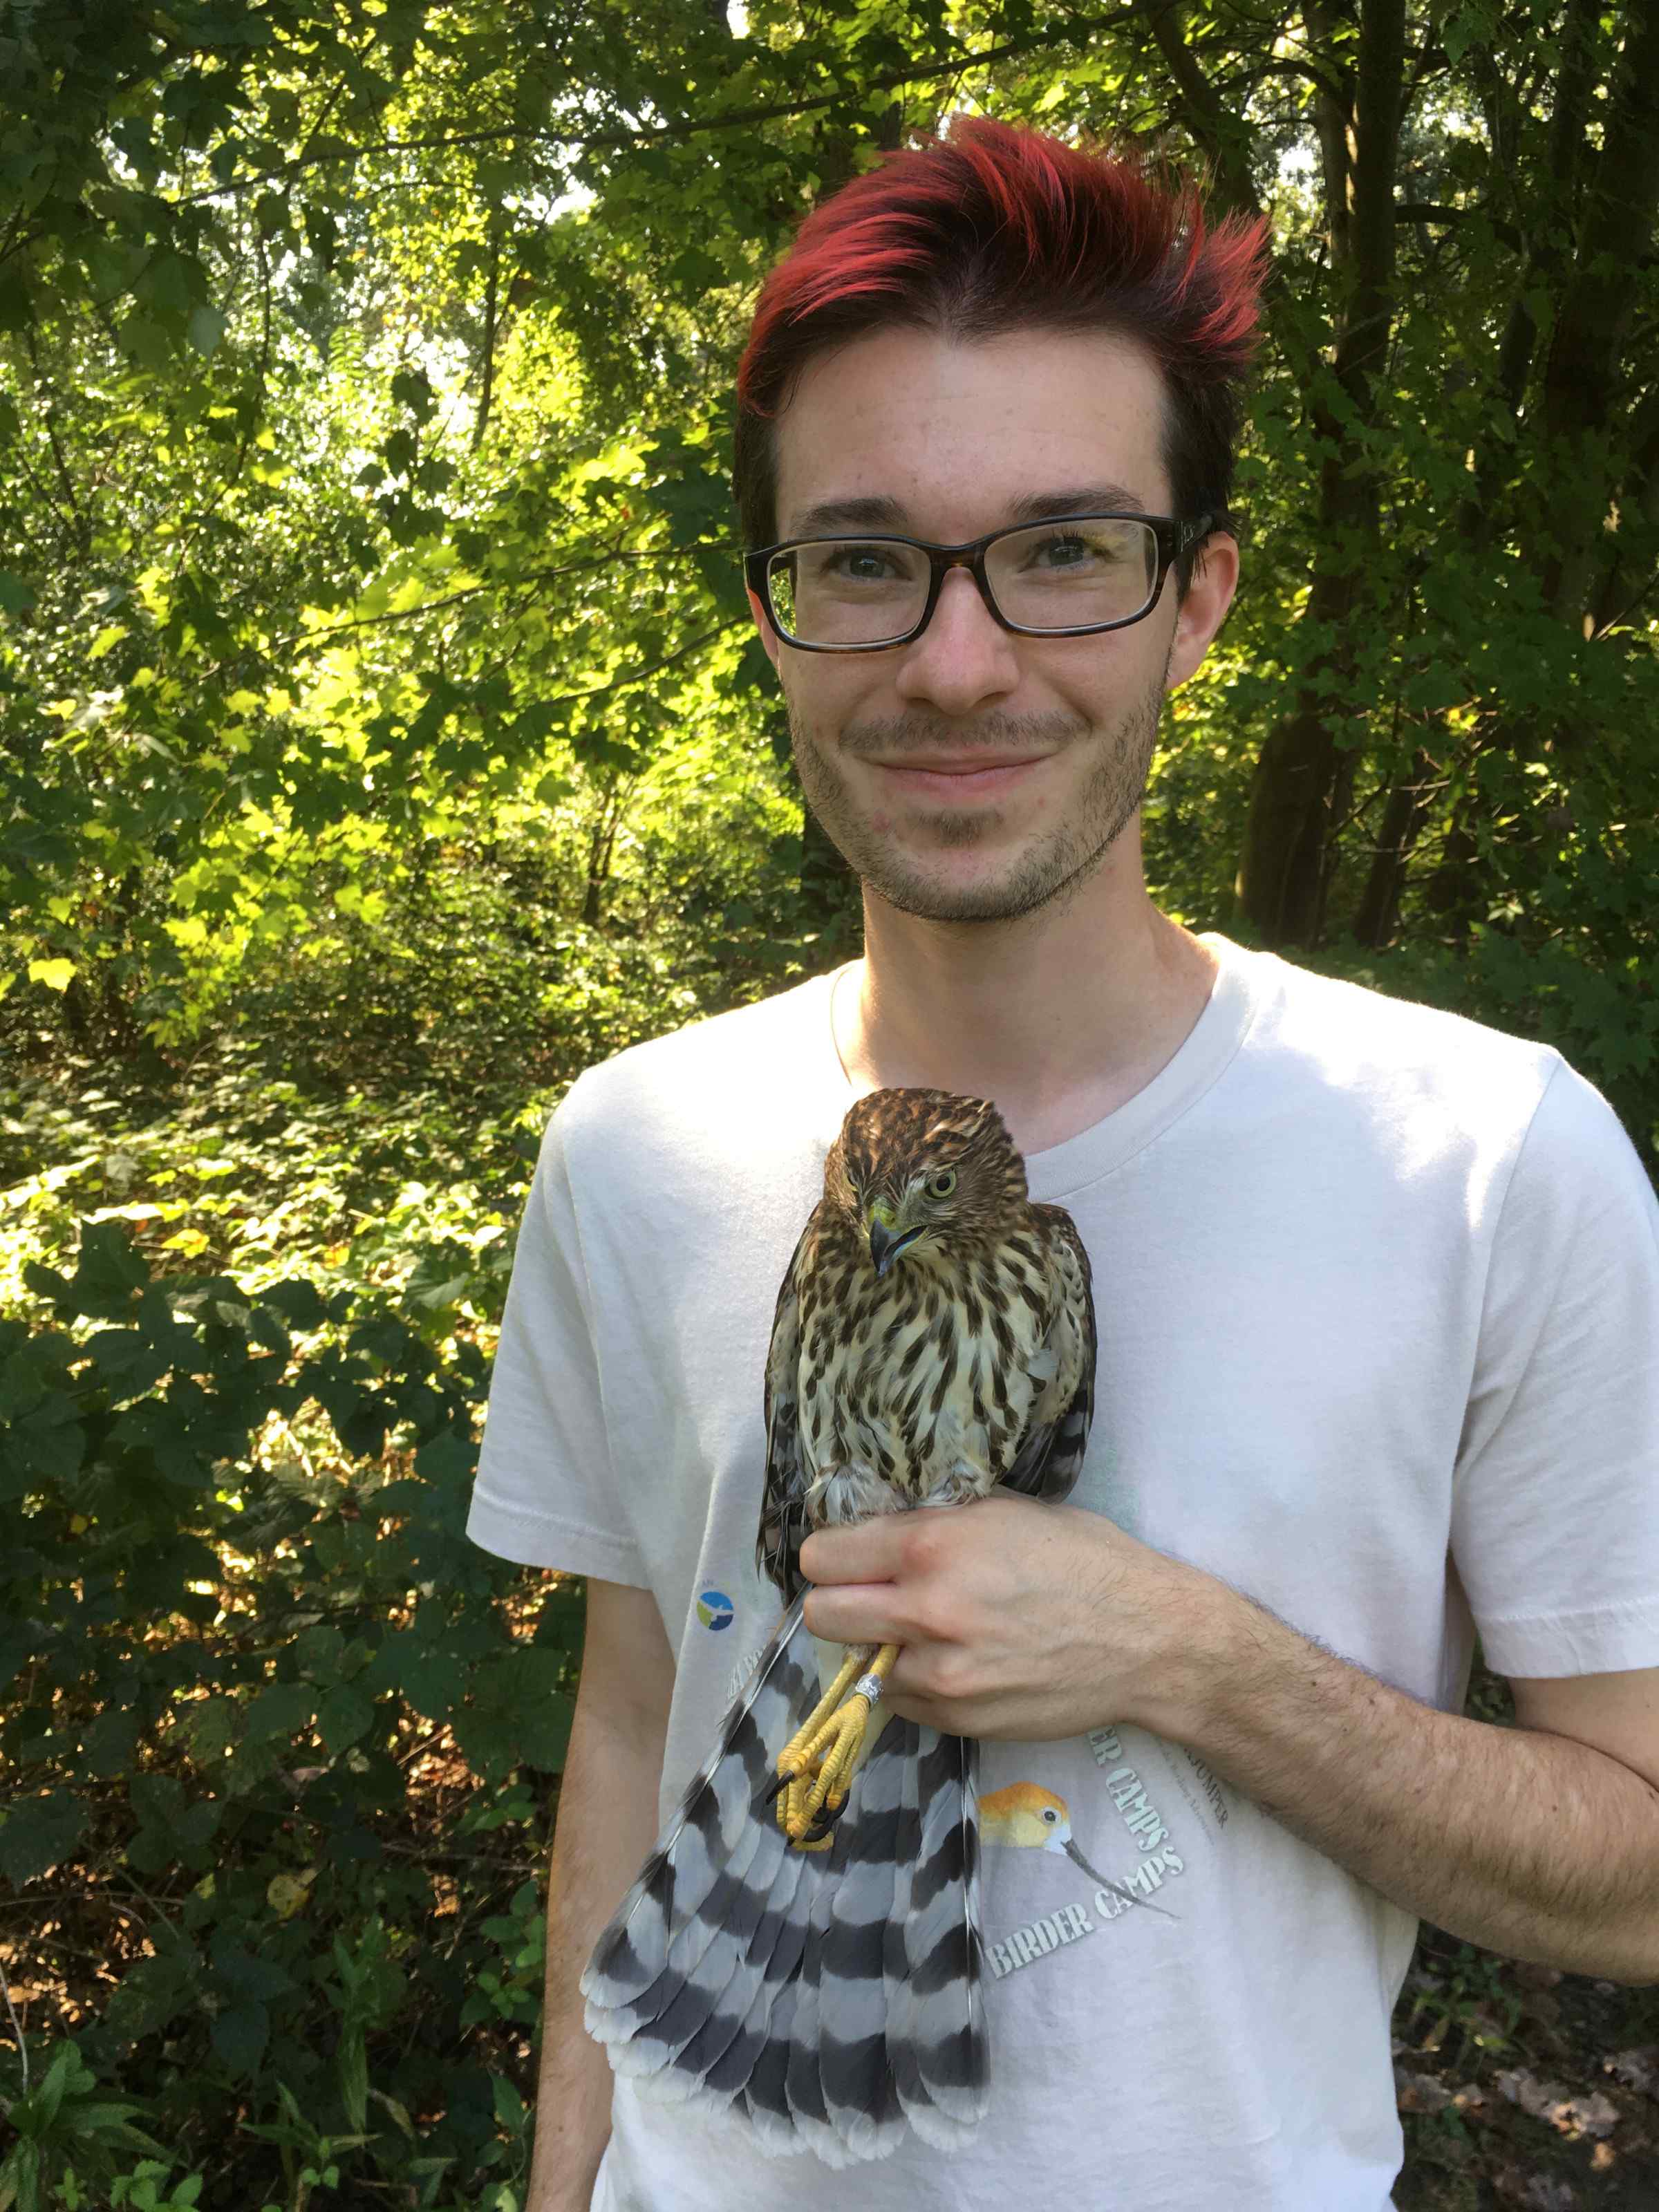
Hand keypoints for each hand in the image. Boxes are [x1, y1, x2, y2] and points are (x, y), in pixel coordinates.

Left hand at [798, 1493, 1226, 1740]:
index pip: (823, 1557)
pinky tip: (950, 1661)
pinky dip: (910, 1681)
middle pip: (821, 1615)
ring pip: (857, 1663)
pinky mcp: (957, 1719)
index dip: (830, 1556)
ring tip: (920, 1632)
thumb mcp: (1005, 1513)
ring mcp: (940, 1674)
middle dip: (835, 1602)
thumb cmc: (1083, 1560)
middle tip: (866, 1596)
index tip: (845, 1557)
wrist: (1147, 1641)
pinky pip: (898, 1701)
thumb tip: (879, 1536)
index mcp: (933, 1546)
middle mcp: (926, 1611)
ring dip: (876, 1647)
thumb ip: (935, 1525)